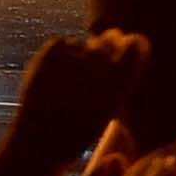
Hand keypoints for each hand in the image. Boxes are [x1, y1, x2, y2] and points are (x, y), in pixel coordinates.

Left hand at [4, 34, 150, 174]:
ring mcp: (74, 55)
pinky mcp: (53, 49)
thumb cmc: (76, 132)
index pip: (136, 47)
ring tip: (69, 83)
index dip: (135, 45)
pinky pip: (63, 43)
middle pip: (110, 39)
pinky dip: (61, 55)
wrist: (40, 139)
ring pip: (84, 44)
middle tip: (90, 72)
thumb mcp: (106, 108)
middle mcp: (99, 66)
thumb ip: (117, 75)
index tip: (131, 48)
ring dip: (81, 55)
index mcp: (117, 85)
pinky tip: (55, 75)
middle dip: (107, 48)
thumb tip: (123, 37)